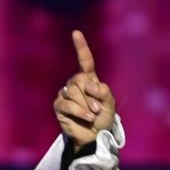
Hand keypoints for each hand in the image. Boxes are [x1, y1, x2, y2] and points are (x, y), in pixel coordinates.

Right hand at [53, 30, 115, 150]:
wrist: (95, 136)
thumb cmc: (103, 120)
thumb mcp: (110, 105)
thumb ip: (104, 92)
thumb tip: (90, 85)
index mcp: (90, 80)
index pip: (85, 60)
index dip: (81, 47)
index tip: (76, 33)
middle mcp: (76, 84)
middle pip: (79, 79)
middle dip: (91, 96)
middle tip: (97, 109)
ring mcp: (66, 94)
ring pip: (74, 92)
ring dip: (87, 106)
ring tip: (92, 115)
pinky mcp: (59, 105)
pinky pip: (67, 103)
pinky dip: (80, 111)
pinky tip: (86, 118)